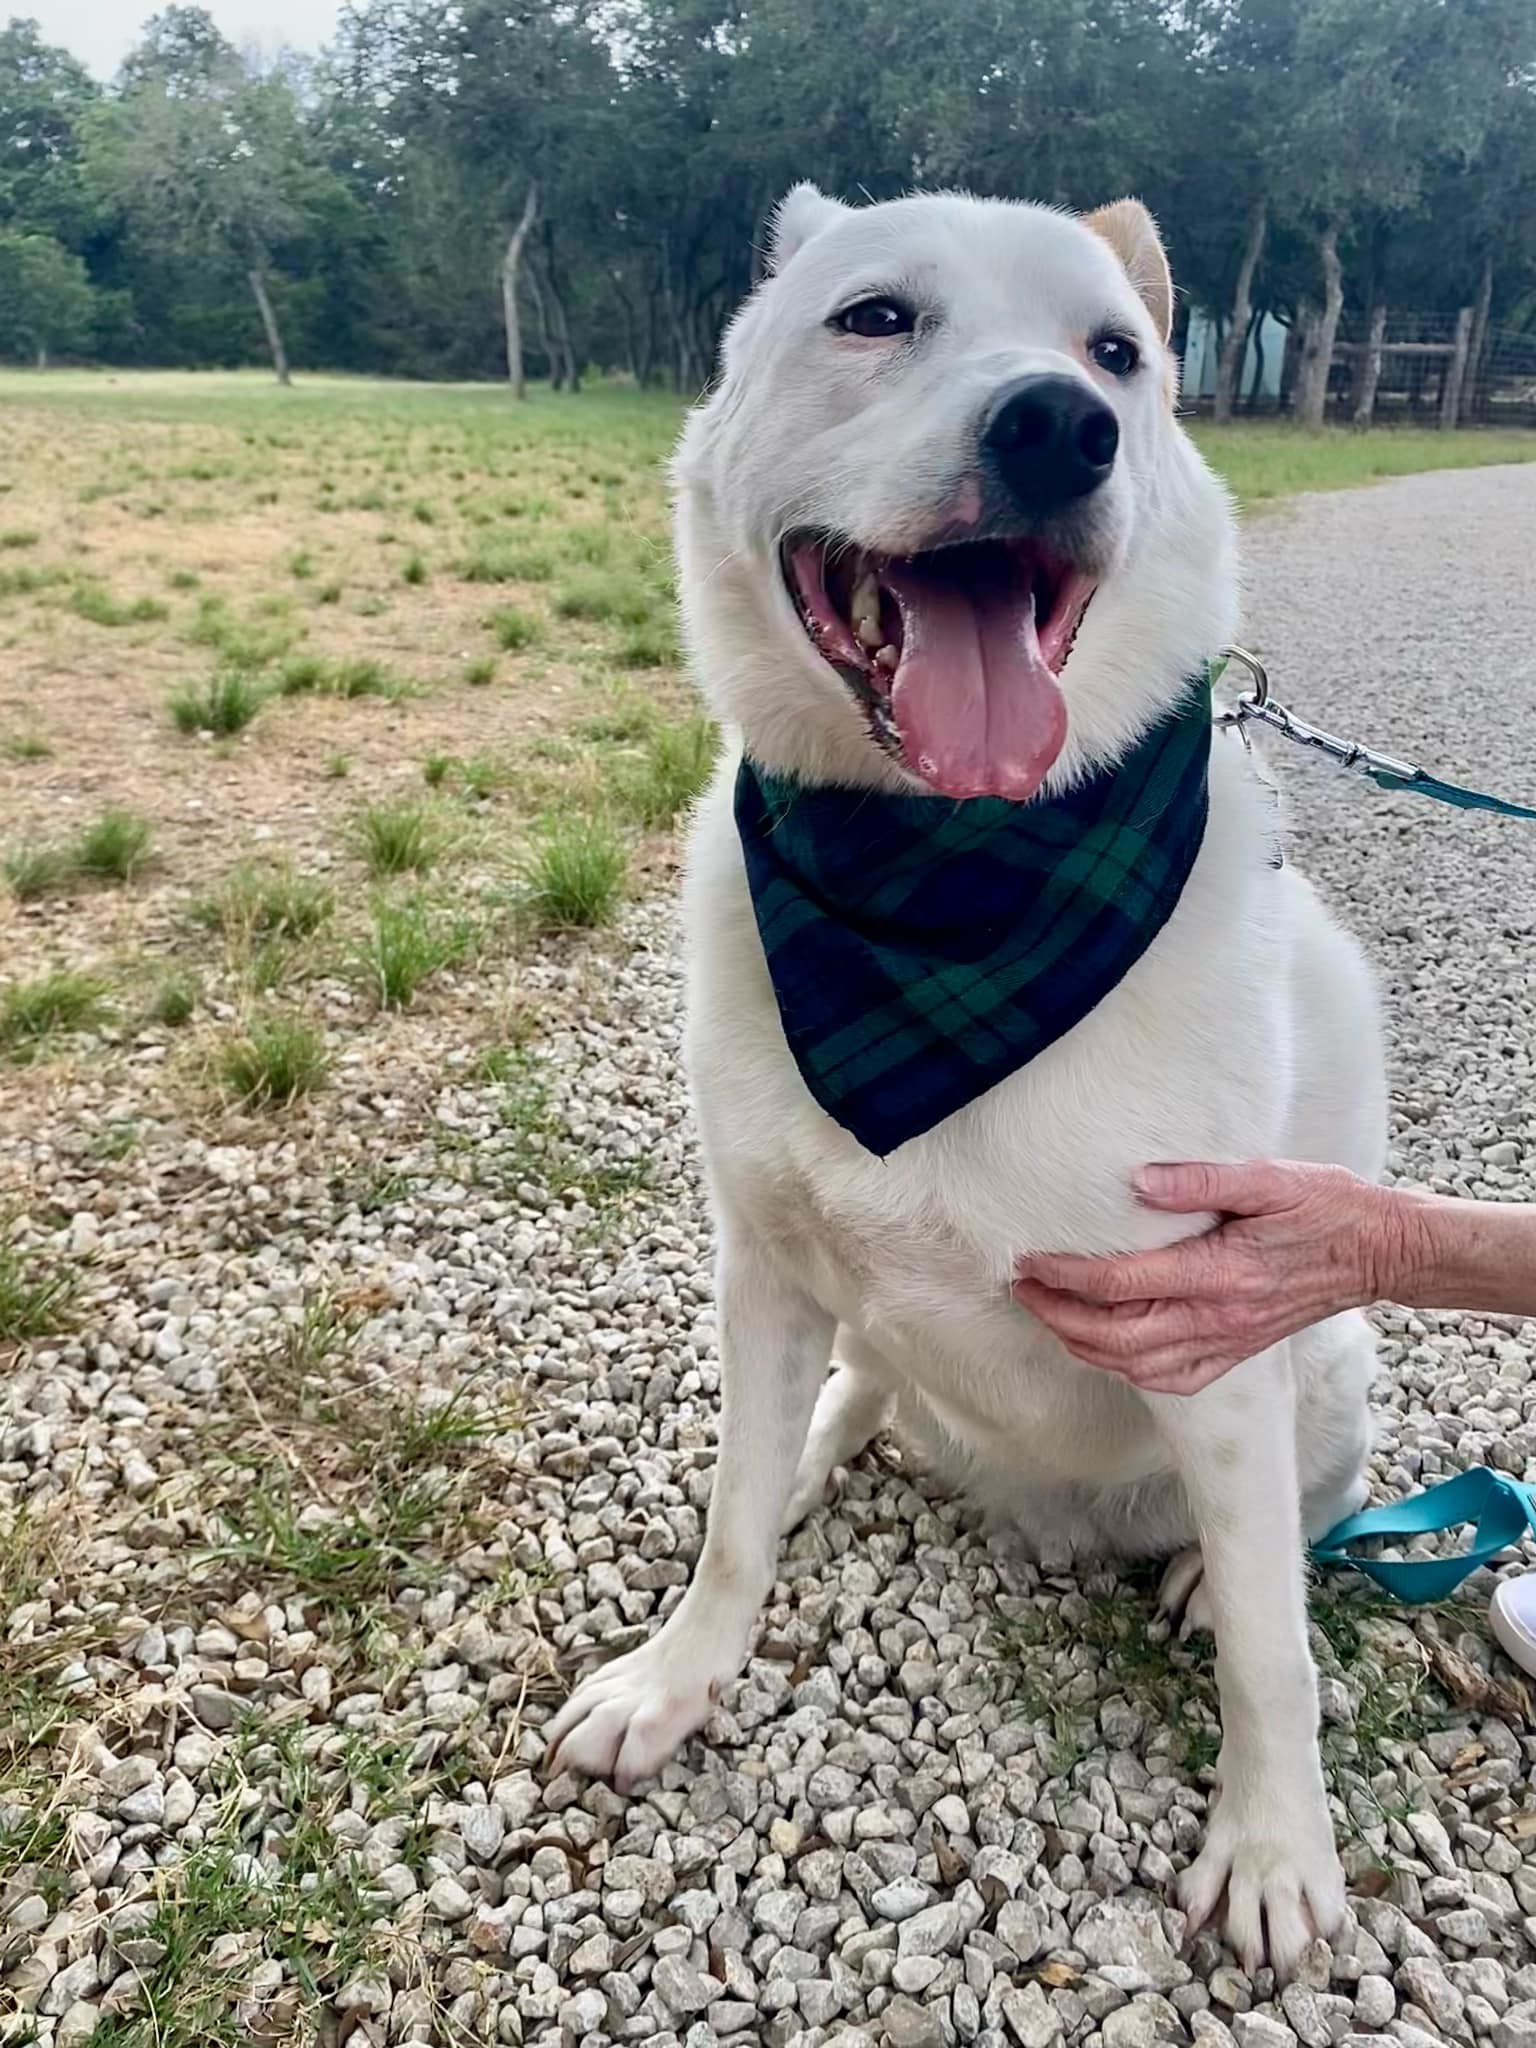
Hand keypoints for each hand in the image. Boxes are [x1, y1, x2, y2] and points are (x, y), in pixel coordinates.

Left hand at [1012, 1160, 1411, 1394]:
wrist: (1378, 1251)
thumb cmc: (1326, 1207)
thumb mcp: (1270, 1177)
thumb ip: (1201, 1179)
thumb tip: (1136, 1181)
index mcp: (1222, 1272)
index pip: (1122, 1282)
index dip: (1066, 1274)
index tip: (1030, 1258)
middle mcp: (1220, 1318)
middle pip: (1117, 1335)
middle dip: (1059, 1315)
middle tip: (1024, 1287)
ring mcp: (1228, 1343)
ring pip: (1136, 1365)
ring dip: (1083, 1345)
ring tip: (1049, 1314)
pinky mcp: (1236, 1354)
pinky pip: (1170, 1380)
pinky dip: (1126, 1370)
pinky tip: (1105, 1348)